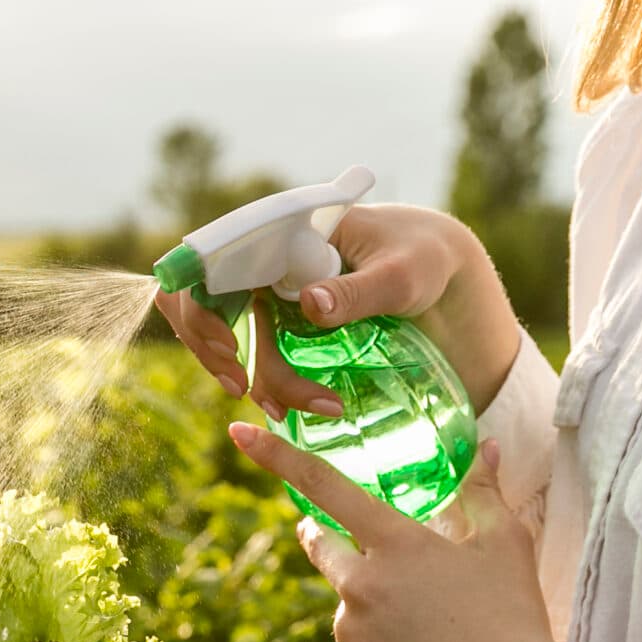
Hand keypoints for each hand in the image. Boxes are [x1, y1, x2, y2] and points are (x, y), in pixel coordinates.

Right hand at [158, 205, 523, 417]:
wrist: (438, 269)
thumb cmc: (423, 259)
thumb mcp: (401, 275)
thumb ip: (357, 290)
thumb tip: (309, 303)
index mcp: (283, 232)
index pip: (211, 262)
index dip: (203, 307)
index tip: (229, 349)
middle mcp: (264, 257)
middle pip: (202, 301)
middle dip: (211, 348)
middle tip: (242, 388)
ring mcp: (268, 288)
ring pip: (219, 331)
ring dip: (234, 370)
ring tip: (279, 410)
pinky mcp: (278, 316)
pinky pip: (245, 347)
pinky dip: (255, 378)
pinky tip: (281, 407)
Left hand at [230, 422, 641, 641]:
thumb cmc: (513, 614)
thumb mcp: (505, 543)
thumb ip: (482, 492)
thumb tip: (487, 448)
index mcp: (395, 542)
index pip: (325, 486)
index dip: (278, 456)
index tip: (240, 432)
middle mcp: (359, 584)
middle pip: (321, 546)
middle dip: (327, 538)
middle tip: (360, 548)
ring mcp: (348, 631)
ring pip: (348, 606)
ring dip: (371, 608)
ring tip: (427, 631)